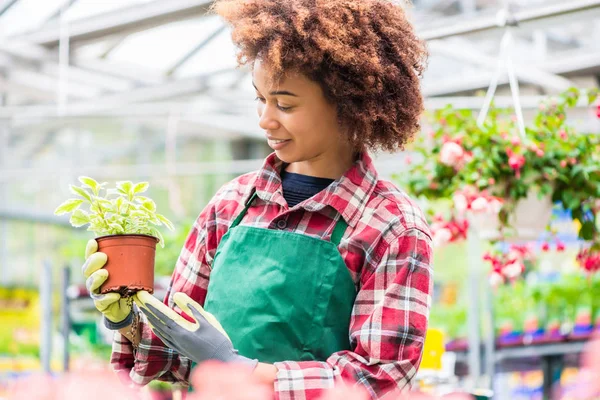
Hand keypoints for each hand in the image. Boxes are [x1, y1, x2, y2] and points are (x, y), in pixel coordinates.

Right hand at [82, 239, 131, 325]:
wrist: (127, 306)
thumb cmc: (128, 283)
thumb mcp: (130, 270)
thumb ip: (134, 259)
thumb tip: (150, 241)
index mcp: (100, 267)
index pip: (90, 257)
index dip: (90, 250)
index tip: (93, 242)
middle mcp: (95, 279)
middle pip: (87, 269)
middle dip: (93, 262)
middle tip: (103, 257)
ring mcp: (97, 292)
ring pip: (91, 285)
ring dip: (96, 278)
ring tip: (104, 273)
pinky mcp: (102, 304)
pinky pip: (101, 301)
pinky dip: (107, 298)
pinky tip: (114, 296)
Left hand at [134, 290, 256, 367]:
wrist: (222, 361)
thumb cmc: (217, 340)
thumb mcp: (207, 321)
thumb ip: (192, 308)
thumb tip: (176, 296)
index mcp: (182, 331)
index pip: (162, 316)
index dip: (152, 306)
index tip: (142, 298)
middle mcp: (176, 339)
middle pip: (158, 322)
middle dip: (148, 311)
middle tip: (139, 301)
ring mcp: (178, 345)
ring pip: (160, 331)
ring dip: (151, 320)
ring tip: (144, 311)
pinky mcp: (181, 349)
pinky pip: (165, 338)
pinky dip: (158, 331)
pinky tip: (156, 328)